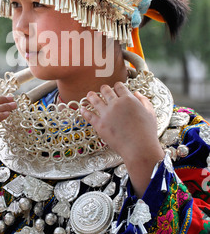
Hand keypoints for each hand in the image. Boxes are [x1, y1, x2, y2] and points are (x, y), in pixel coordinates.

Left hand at [80, 82, 163, 196]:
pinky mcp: (99, 125)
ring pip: (95, 100)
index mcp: (128, 99)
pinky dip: (84, 111)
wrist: (139, 148)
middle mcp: (116, 104)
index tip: (116, 87)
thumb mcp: (150, 112)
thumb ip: (143, 100)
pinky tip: (82, 109)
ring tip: (89, 94)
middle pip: (106, 90)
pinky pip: (89, 115)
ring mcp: (106, 114)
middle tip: (103, 89)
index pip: (119, 86)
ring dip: (91, 96)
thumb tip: (136, 93)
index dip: (117, 86)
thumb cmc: (147, 132)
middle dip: (104, 89)